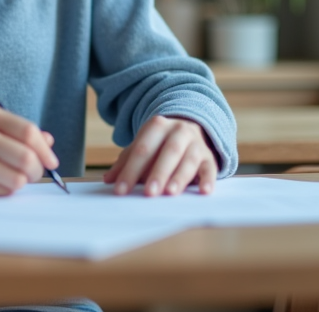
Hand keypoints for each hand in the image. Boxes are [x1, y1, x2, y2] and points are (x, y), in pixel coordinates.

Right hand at [0, 105, 59, 195]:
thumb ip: (21, 132)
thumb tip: (49, 142)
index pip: (28, 131)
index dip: (45, 150)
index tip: (51, 162)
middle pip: (25, 157)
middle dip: (37, 170)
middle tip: (33, 174)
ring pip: (16, 179)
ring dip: (21, 183)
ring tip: (13, 179)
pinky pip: (1, 192)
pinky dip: (5, 191)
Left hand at [102, 115, 217, 196]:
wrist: (189, 128)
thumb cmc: (159, 144)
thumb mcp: (142, 146)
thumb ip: (126, 162)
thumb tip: (108, 179)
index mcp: (158, 126)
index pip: (142, 149)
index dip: (131, 170)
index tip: (120, 190)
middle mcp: (179, 131)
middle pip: (168, 151)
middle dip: (158, 173)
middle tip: (149, 193)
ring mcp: (196, 143)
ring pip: (189, 159)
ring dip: (180, 177)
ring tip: (170, 193)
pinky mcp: (209, 157)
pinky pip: (210, 168)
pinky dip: (208, 180)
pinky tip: (204, 191)